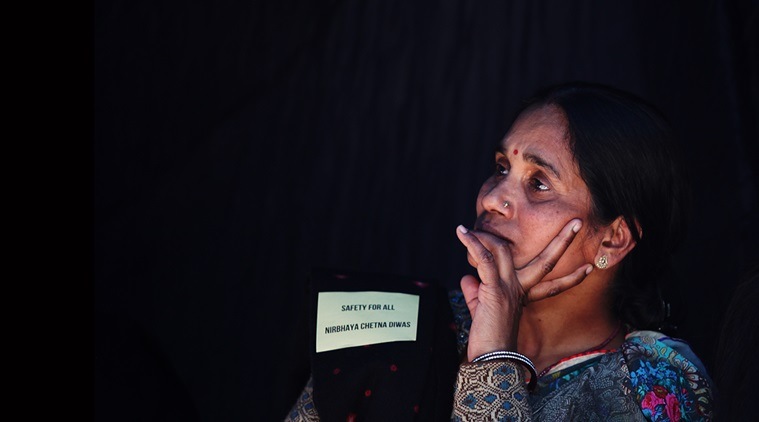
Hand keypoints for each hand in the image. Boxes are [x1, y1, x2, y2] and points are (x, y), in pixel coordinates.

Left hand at [455, 219, 592, 360]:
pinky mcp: (495, 290)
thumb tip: (467, 279)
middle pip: (547, 262)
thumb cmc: (487, 339)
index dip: (571, 277)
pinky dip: (473, 244)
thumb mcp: (482, 312)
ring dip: (486, 236)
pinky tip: (462, 234)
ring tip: (467, 229)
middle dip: (562, 241)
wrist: (489, 359)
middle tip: (576, 222)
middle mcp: (520, 291)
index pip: (551, 284)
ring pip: (505, 251)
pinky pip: (485, 259)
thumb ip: (476, 293)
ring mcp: (509, 289)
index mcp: (523, 297)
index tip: (589, 268)